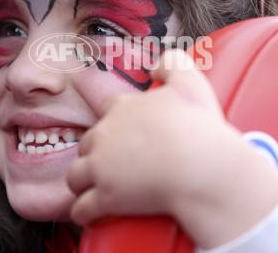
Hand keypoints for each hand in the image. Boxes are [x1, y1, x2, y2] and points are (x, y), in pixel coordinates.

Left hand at [67, 49, 277, 248]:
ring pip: (75, 175)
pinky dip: (83, 212)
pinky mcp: (105, 197)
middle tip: (113, 163)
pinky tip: (89, 214)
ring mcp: (102, 167)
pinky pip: (81, 208)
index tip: (127, 132)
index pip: (107, 109)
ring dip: (82, 181)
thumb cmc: (199, 126)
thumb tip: (156, 67)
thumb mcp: (190, 81)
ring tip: (95, 189)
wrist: (202, 168)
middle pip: (88, 142)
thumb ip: (173, 63)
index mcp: (122, 107)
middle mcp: (105, 135)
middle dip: (95, 151)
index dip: (116, 120)